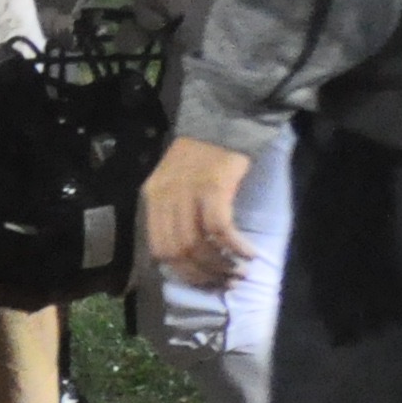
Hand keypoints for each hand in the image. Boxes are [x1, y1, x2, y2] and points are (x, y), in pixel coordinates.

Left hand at [142, 135, 253, 286]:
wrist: (220, 119)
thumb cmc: (202, 154)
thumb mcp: (176, 184)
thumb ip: (176, 214)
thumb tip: (191, 254)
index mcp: (152, 199)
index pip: (158, 249)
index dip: (182, 273)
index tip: (204, 283)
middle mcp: (164, 198)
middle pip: (177, 253)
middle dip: (203, 275)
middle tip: (226, 284)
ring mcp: (187, 193)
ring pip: (198, 245)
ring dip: (221, 266)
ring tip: (240, 272)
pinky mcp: (212, 188)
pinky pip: (221, 229)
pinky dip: (235, 247)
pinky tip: (249, 253)